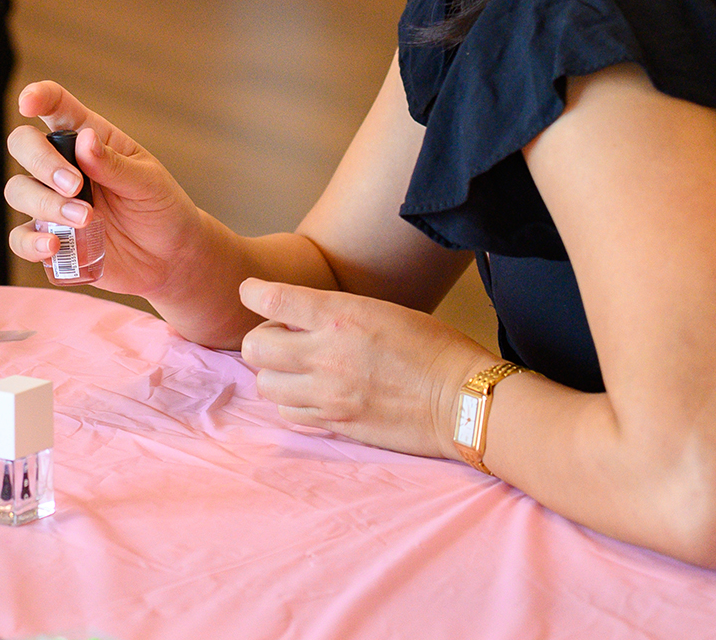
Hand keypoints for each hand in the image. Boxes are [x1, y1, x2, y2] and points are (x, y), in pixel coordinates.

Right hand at [4, 81, 208, 298]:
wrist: (170, 258)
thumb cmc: (160, 209)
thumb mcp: (148, 182)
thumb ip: (115, 165)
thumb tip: (85, 141)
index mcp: (88, 140)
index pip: (56, 107)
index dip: (38, 97)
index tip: (27, 104)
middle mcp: (63, 166)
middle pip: (24, 145)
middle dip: (42, 162)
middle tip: (75, 186)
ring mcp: (52, 203)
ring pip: (18, 190)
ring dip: (45, 204)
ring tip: (85, 220)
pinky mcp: (50, 238)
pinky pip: (20, 238)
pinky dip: (31, 242)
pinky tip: (54, 245)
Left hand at [237, 278, 492, 458]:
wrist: (464, 400)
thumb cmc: (432, 348)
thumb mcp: (380, 310)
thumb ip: (334, 314)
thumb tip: (299, 316)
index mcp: (339, 316)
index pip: (270, 299)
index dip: (252, 293)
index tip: (251, 293)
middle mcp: (325, 354)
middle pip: (254, 346)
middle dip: (261, 338)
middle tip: (283, 337)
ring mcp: (328, 394)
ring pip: (265, 384)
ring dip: (275, 373)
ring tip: (298, 369)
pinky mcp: (336, 423)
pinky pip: (288, 414)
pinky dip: (292, 402)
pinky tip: (311, 394)